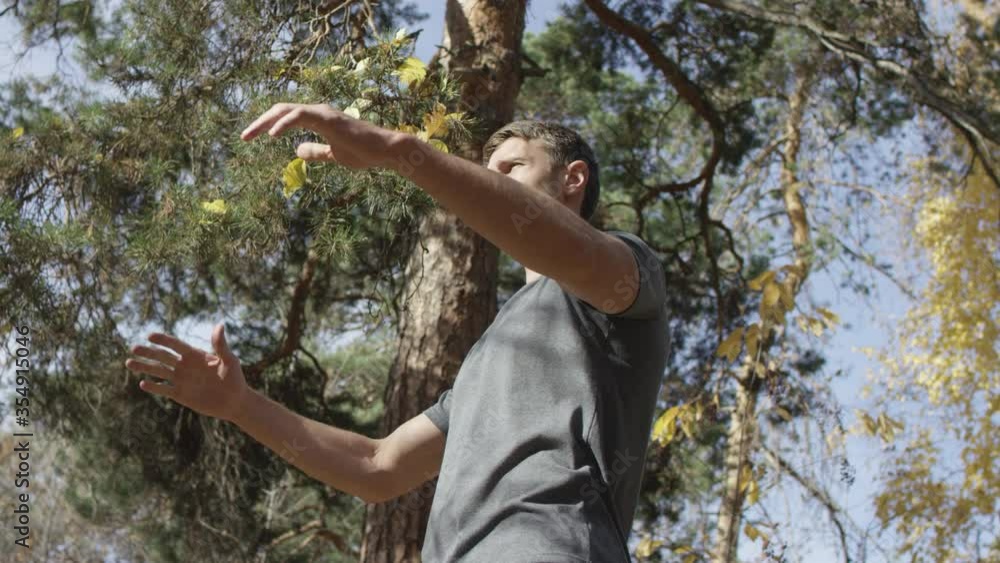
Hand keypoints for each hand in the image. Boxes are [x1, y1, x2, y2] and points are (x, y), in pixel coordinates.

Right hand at [125, 323, 249, 421]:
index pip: (176, 345)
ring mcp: (181, 380)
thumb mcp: (229, 360)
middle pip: (163, 357)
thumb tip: (219, 325)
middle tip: (134, 348)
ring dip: (144, 367)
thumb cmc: (235, 379)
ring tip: (129, 362)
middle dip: (148, 352)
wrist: (234, 401)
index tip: (150, 336)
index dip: (164, 340)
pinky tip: (142, 383)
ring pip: (159, 372)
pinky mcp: (180, 394)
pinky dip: (154, 387)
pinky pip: (164, 389)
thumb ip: (220, 345)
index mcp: (195, 355)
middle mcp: (185, 366)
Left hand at [240, 102, 406, 169]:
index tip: (250, 138)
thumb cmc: (364, 152)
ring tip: (250, 136)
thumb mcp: (333, 155)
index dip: (266, 125)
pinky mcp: (328, 119)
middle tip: (243, 137)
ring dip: (265, 122)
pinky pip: (301, 116)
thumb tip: (297, 150)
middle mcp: (318, 112)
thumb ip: (316, 151)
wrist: (384, 151)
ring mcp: (323, 113)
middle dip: (259, 123)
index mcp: (317, 119)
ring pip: (286, 110)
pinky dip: (284, 124)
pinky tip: (271, 135)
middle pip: (280, 110)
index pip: (285, 117)